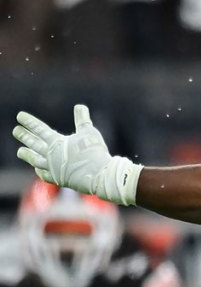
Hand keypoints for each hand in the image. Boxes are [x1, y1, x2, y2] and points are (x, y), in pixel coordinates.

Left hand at [12, 105, 141, 205]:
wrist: (98, 175)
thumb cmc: (94, 152)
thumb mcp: (89, 133)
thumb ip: (82, 120)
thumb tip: (80, 106)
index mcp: (57, 142)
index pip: (39, 129)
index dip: (29, 122)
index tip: (19, 116)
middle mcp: (51, 155)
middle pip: (33, 144)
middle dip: (24, 136)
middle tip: (16, 131)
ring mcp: (53, 168)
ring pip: (35, 160)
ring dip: (27, 155)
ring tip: (20, 151)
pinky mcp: (58, 179)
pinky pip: (44, 175)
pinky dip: (39, 171)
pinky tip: (37, 169)